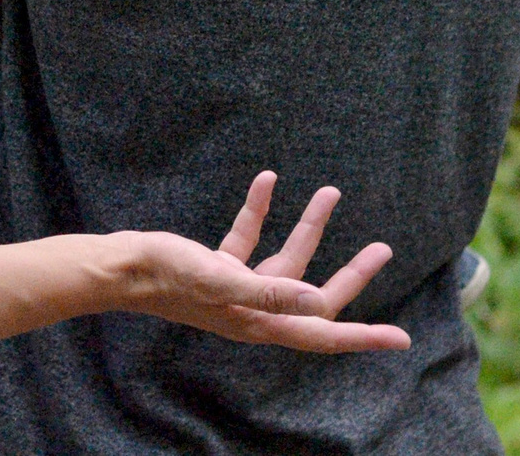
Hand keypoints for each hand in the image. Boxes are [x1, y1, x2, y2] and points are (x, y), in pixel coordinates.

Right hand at [114, 172, 409, 353]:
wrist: (119, 267)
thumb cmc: (167, 276)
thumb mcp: (222, 280)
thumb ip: (271, 292)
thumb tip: (321, 303)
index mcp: (260, 322)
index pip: (322, 332)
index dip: (363, 336)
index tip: (401, 338)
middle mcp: (254, 310)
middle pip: (315, 296)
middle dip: (350, 273)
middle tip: (383, 249)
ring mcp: (236, 289)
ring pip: (285, 260)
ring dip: (308, 226)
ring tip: (330, 192)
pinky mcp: (217, 267)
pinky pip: (248, 238)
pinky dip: (261, 211)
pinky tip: (268, 181)